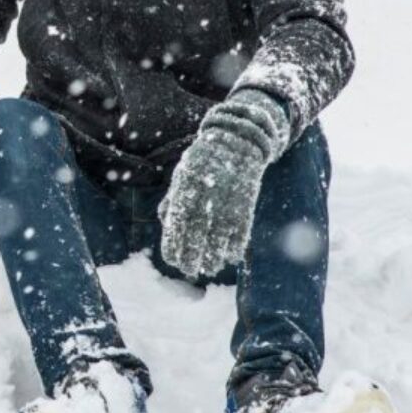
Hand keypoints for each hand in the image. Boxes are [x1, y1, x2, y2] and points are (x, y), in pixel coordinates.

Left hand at [160, 90, 290, 278]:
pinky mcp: (246, 205)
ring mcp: (227, 203)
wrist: (238, 141)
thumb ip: (173, 200)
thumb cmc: (204, 162)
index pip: (176, 228)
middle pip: (196, 238)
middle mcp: (205, 200)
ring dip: (213, 258)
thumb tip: (165, 224)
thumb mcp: (182, 176)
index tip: (173, 260)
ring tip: (208, 268)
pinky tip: (229, 257)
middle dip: (192, 259)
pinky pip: (241, 233)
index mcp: (185, 191)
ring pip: (219, 240)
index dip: (174, 247)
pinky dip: (235, 248)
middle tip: (190, 271)